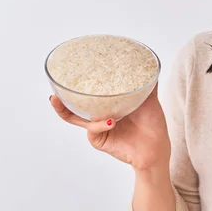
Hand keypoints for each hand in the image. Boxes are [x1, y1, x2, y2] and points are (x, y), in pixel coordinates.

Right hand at [49, 85, 170, 171]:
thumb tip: (150, 64)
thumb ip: (146, 84)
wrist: (157, 147)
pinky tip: (111, 121)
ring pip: (76, 119)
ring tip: (57, 100)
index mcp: (110, 105)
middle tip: (54, 90)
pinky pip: (93, 129)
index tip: (69, 74)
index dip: (80, 86)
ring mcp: (99, 128)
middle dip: (61, 100)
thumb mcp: (149, 100)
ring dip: (65, 110)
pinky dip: (100, 124)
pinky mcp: (100, 140)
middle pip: (75, 107)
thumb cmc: (153, 124)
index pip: (91, 94)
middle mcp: (101, 116)